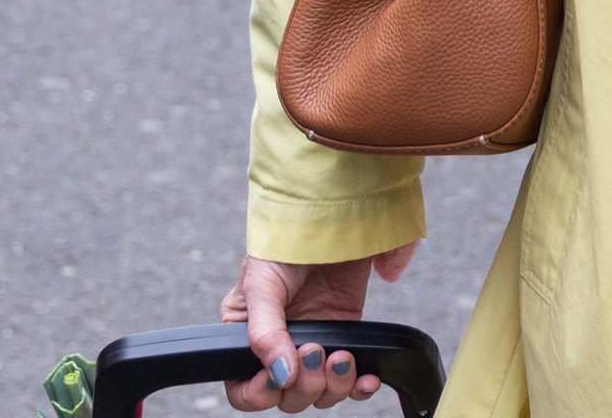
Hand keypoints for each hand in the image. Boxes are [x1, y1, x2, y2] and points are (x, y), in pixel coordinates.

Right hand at [220, 247, 417, 411]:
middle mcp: (280, 346)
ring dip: (333, 386)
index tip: (280, 378)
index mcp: (247, 335)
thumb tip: (280, 374)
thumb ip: (265, 332)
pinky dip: (360, 386)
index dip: (261, 393)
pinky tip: (367, 377)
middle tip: (316, 351)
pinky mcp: (346, 337)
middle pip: (288, 397)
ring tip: (341, 357)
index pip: (243, 389)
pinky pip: (351, 380)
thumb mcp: (262, 284)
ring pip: (320, 394)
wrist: (332, 214)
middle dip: (304, 387)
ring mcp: (315, 344)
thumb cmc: (284, 244)